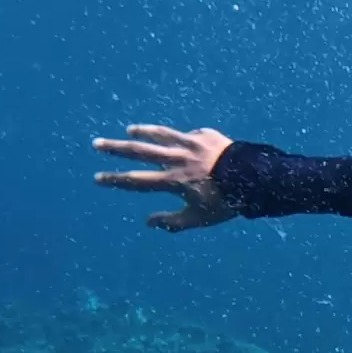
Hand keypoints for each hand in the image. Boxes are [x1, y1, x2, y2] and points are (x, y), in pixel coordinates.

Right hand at [93, 125, 235, 231]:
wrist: (253, 179)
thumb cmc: (226, 202)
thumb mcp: (199, 218)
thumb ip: (172, 221)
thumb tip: (148, 222)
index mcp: (173, 181)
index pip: (136, 180)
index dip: (115, 179)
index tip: (97, 178)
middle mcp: (177, 160)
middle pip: (140, 152)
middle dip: (115, 148)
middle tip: (97, 144)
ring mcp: (191, 145)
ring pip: (161, 135)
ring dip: (143, 132)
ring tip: (130, 130)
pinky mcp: (206, 136)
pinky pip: (190, 135)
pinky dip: (182, 137)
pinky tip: (180, 137)